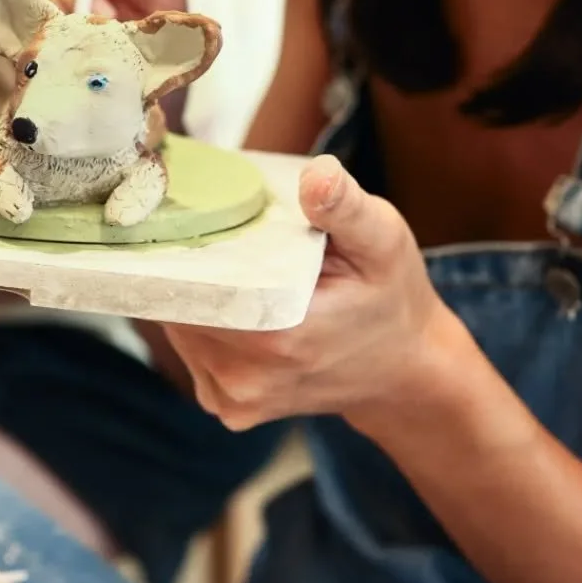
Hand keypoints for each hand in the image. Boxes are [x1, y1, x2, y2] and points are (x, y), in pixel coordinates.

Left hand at [166, 158, 455, 432]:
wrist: (403, 370)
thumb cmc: (391, 297)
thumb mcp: (383, 241)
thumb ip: (345, 208)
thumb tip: (315, 174)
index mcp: (278, 337)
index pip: (192, 286)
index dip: (184, 249)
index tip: (191, 218)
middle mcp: (246, 378)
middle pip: (178, 306)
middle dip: (188, 268)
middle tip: (211, 233)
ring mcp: (234, 399)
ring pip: (179, 329)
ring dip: (194, 297)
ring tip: (226, 269)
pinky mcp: (229, 408)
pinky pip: (192, 353)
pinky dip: (203, 325)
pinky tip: (235, 307)